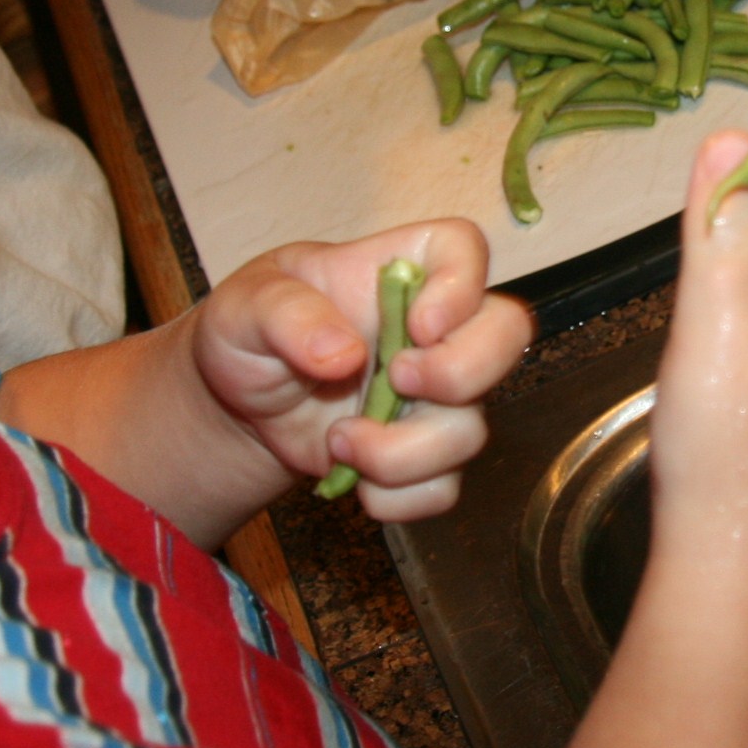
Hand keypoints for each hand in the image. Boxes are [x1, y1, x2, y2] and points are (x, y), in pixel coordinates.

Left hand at [194, 219, 530, 520]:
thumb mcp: (244, 307)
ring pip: (472, 430)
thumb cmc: (250, 332)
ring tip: (338, 442)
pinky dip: (398, 497)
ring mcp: (437, 395)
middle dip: (460, 372)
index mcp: (397, 269)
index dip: (461, 286)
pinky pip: (443, 488)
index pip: (464, 249)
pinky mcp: (425, 455)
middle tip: (395, 381)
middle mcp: (434, 329)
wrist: (240, 405)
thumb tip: (343, 355)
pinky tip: (352, 479)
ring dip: (403, 452)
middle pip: (507, 334)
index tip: (417, 325)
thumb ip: (286, 315)